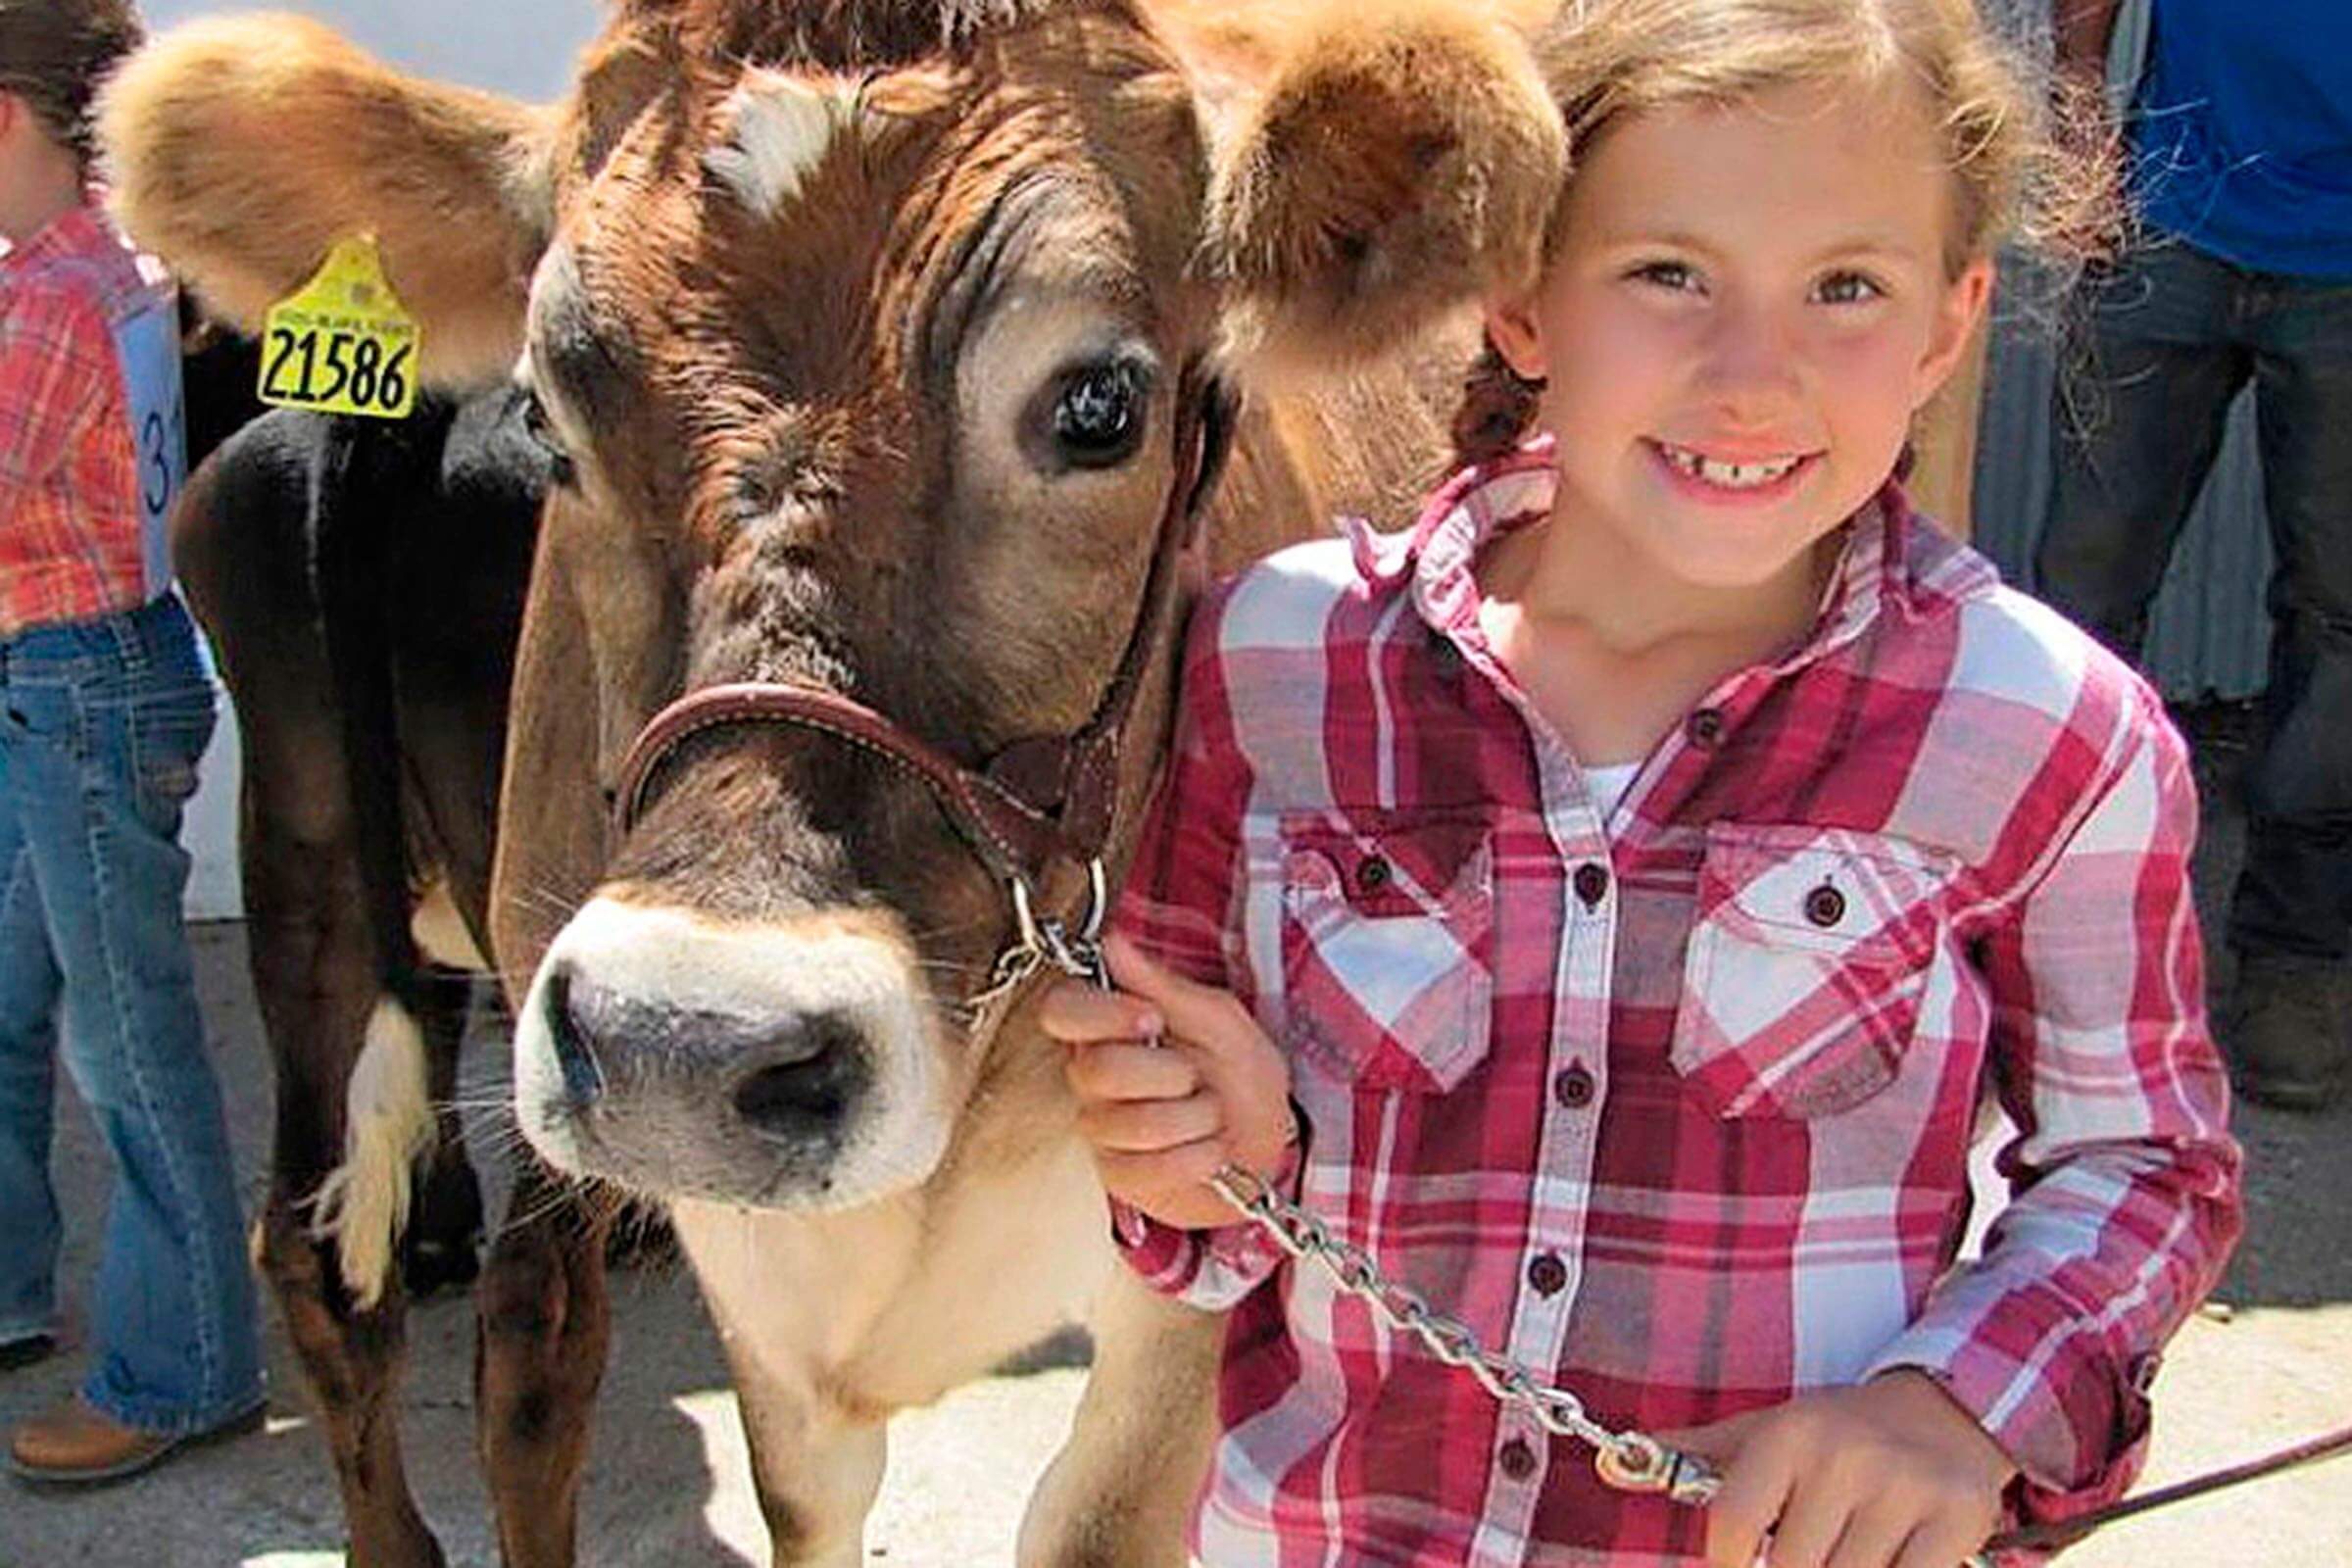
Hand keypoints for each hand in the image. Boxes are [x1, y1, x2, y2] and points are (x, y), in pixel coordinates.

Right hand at [1039, 932, 1293, 1231]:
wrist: (1268, 1142)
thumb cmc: (1241, 1075)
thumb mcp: (1218, 1019)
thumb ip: (1165, 985)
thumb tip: (1112, 942)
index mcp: (1109, 1027)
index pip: (1061, 1010)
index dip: (1102, 1015)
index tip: (1152, 1020)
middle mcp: (1093, 1077)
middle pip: (1098, 1071)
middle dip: (1170, 1074)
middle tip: (1196, 1077)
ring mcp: (1102, 1131)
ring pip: (1132, 1124)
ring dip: (1194, 1119)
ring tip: (1208, 1115)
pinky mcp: (1119, 1178)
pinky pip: (1151, 1167)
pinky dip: (1198, 1157)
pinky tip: (1207, 1149)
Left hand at [1665, 1371, 2014, 1567]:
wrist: (1943, 1410)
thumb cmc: (1836, 1435)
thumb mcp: (1764, 1431)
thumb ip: (1693, 1457)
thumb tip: (1610, 1467)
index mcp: (1790, 1434)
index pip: (1735, 1524)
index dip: (1729, 1564)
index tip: (1740, 1565)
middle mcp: (1845, 1455)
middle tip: (1807, 1551)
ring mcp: (1904, 1488)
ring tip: (1841, 1553)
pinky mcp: (1957, 1519)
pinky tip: (1881, 1561)